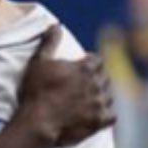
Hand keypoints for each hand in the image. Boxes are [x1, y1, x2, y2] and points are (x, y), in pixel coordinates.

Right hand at [17, 25, 115, 145]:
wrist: (37, 123)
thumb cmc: (36, 91)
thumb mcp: (38, 62)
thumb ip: (50, 42)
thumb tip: (56, 25)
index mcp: (85, 68)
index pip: (96, 61)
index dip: (89, 64)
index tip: (82, 69)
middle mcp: (96, 84)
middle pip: (104, 78)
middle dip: (97, 80)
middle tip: (85, 86)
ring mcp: (99, 103)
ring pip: (108, 97)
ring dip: (102, 97)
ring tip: (91, 101)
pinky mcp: (99, 122)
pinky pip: (111, 117)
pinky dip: (106, 116)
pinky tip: (99, 116)